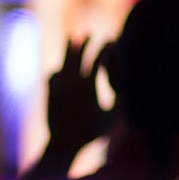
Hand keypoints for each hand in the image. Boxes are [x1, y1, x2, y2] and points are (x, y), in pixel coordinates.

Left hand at [47, 38, 115, 152]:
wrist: (63, 145)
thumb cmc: (92, 133)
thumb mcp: (112, 117)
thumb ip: (120, 100)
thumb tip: (129, 88)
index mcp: (88, 85)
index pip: (98, 60)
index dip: (106, 49)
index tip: (110, 42)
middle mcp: (71, 82)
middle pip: (77, 54)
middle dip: (83, 42)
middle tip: (88, 34)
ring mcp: (58, 87)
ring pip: (62, 62)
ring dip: (67, 50)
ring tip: (70, 40)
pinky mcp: (49, 94)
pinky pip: (52, 76)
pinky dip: (57, 71)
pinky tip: (61, 70)